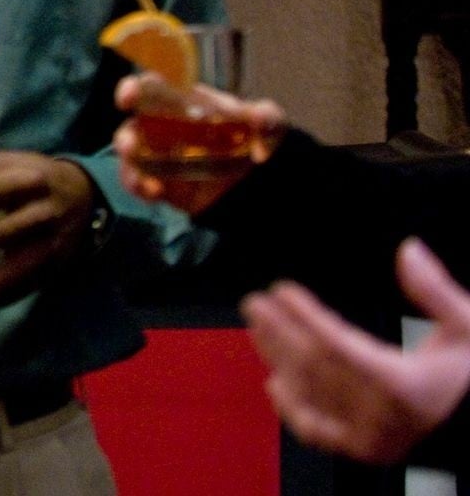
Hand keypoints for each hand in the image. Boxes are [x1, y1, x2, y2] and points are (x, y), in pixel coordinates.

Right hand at [113, 75, 284, 213]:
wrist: (257, 182)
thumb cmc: (255, 139)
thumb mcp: (268, 125)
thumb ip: (266, 117)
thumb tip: (261, 117)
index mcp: (183, 103)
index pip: (152, 89)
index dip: (135, 88)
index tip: (128, 95)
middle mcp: (164, 126)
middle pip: (133, 125)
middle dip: (126, 135)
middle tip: (129, 145)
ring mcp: (159, 156)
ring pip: (131, 156)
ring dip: (130, 166)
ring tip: (143, 179)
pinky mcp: (160, 181)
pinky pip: (138, 182)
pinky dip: (139, 187)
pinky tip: (153, 193)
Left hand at [243, 239, 469, 463]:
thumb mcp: (469, 327)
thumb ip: (435, 291)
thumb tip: (408, 250)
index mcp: (402, 384)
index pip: (337, 344)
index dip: (305, 315)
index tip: (281, 290)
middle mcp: (379, 414)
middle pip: (313, 367)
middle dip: (280, 331)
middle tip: (253, 303)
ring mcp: (367, 436)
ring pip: (308, 393)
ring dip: (277, 358)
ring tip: (258, 327)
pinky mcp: (362, 450)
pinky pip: (315, 431)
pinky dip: (291, 407)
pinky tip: (274, 382)